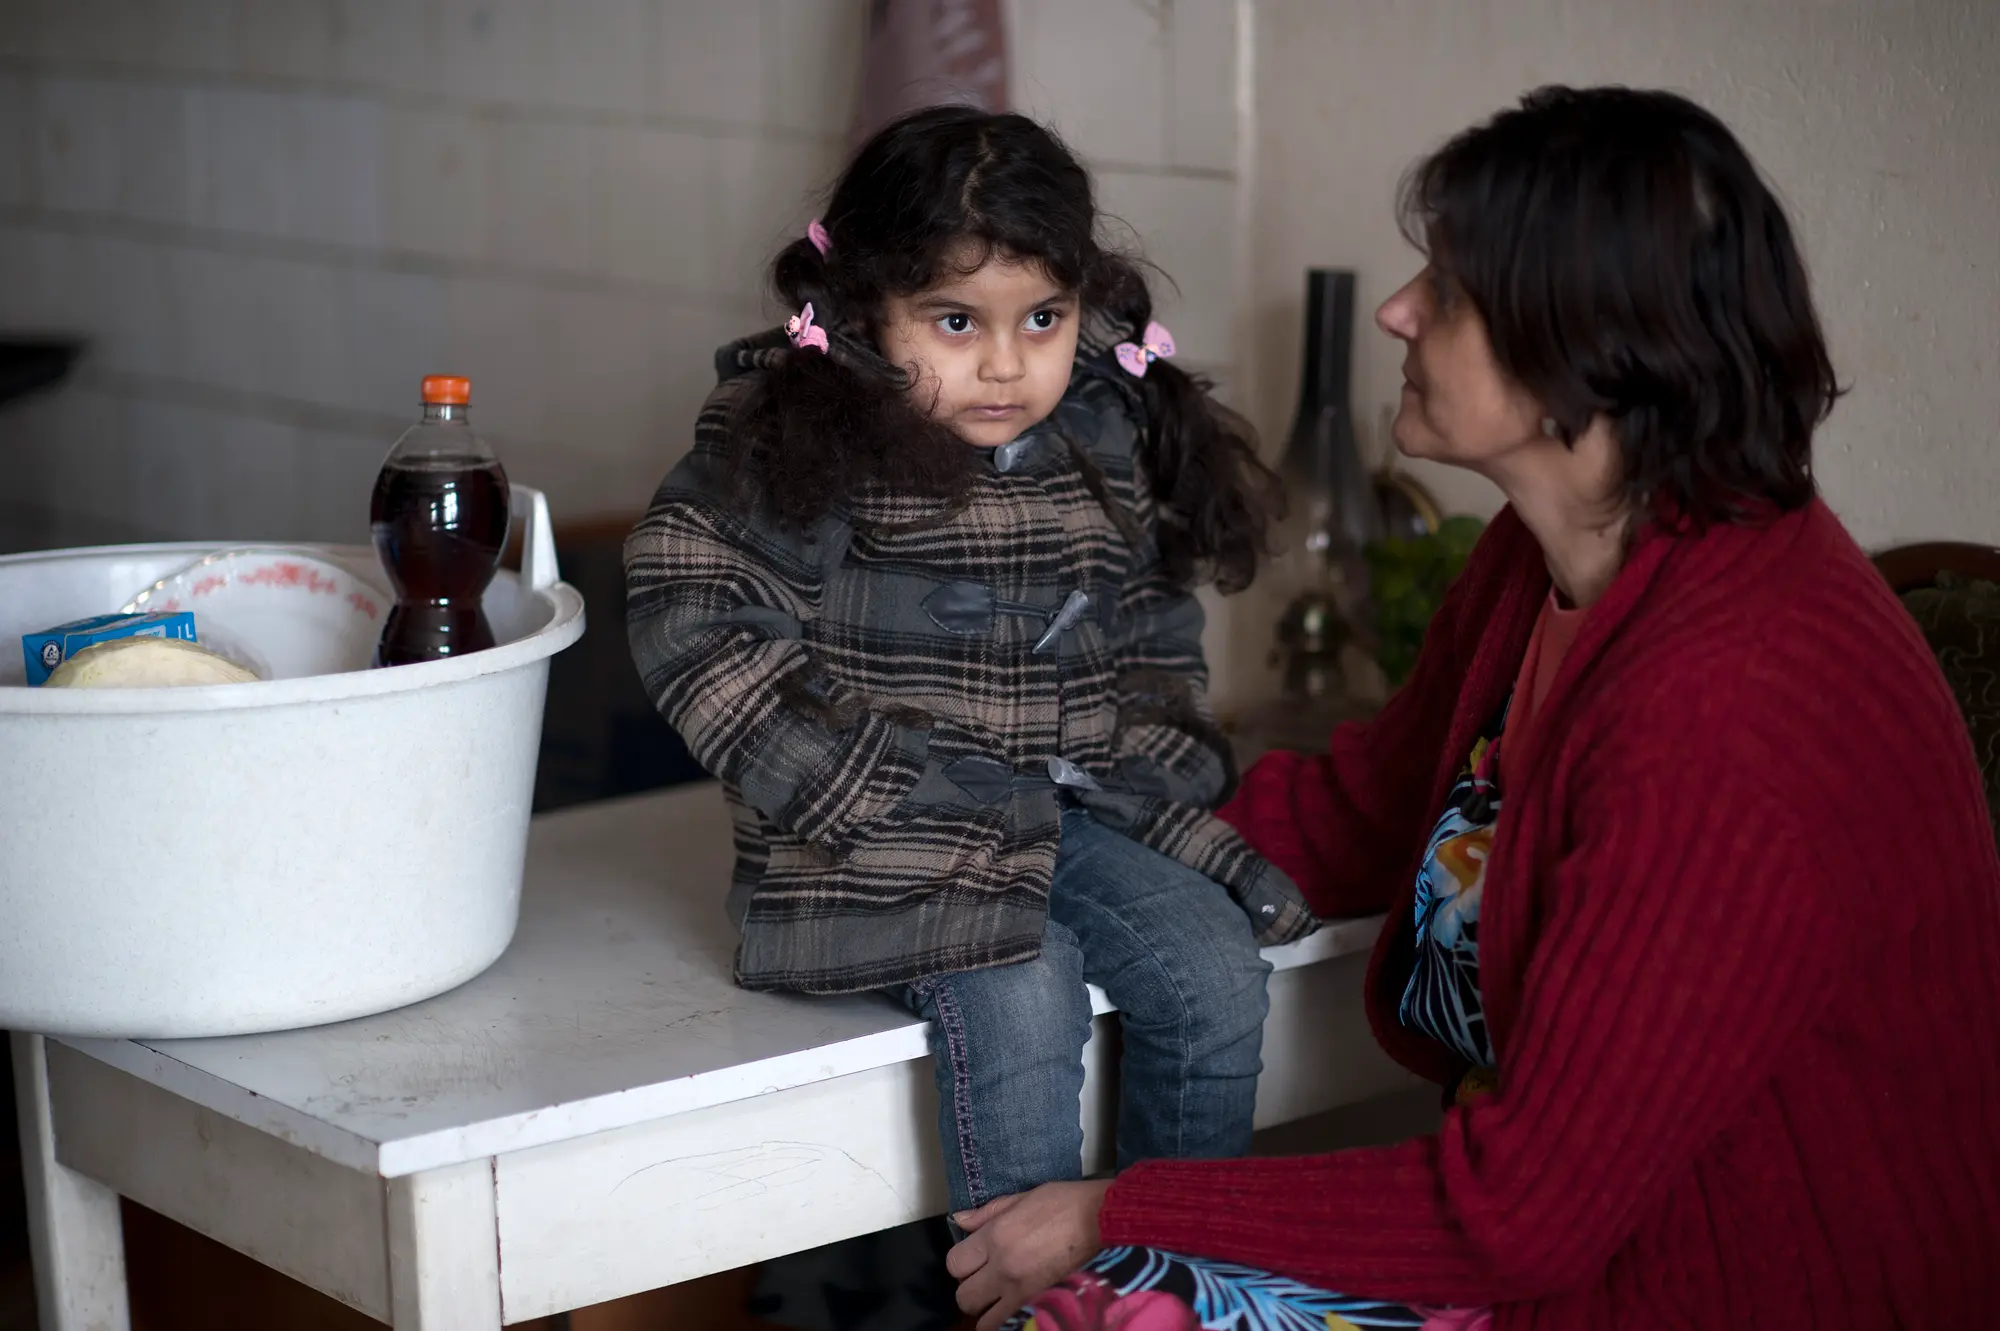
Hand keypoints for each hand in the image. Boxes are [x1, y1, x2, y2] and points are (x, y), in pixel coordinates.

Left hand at [947, 1178, 1113, 1330]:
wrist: (1103, 1220)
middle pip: (963, 1296)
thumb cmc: (1064, 1202)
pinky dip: (1004, 1319)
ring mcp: (1021, 1290)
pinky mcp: (1039, 1303)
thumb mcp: (1023, 1197)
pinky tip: (1012, 1305)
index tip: (973, 1257)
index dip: (961, 1261)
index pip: (954, 1263)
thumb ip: (988, 1212)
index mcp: (995, 1236)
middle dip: (970, 1287)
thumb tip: (959, 1219)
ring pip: (982, 1319)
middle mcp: (1002, 1267)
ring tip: (998, 1295)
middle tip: (984, 1277)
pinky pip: (1008, 1324)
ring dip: (986, 1308)